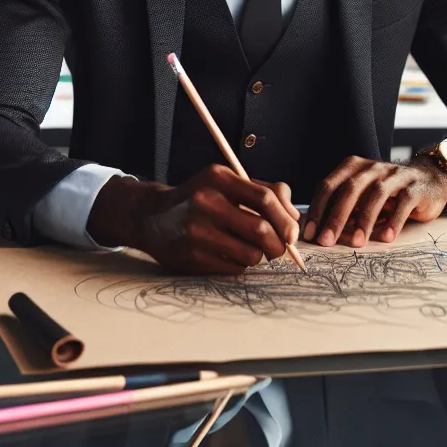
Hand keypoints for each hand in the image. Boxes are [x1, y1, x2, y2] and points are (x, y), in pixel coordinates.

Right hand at [87, 165, 300, 273]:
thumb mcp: (225, 183)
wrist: (151, 217)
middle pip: (261, 230)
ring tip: (250, 249)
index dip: (286, 219)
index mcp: (218, 178)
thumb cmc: (199, 199)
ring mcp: (197, 231)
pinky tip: (228, 254)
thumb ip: (262, 192)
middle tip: (279, 248)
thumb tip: (295, 218)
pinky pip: (234, 268)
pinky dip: (240, 264)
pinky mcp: (192, 256)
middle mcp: (206, 202)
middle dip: (278, 244)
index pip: (265, 198)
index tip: (292, 232)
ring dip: (259, 256)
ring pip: (250, 254)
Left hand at [303, 156, 446, 247]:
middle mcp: (372, 168)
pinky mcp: (415, 188)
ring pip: (376, 194)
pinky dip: (394, 221)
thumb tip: (317, 231)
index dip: (317, 210)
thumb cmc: (389, 193)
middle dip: (336, 217)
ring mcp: (395, 176)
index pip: (329, 186)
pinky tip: (386, 237)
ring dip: (364, 220)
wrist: (429, 182)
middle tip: (326, 241)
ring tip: (357, 243)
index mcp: (353, 167)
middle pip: (349, 190)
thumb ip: (343, 207)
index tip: (310, 234)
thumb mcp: (362, 195)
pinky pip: (403, 203)